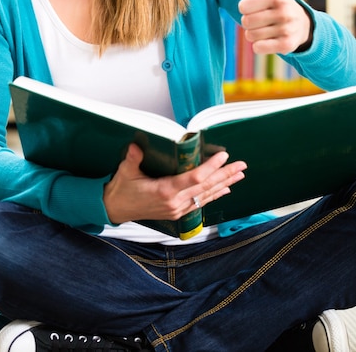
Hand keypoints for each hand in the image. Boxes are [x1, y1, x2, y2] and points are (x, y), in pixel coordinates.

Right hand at [103, 143, 246, 223]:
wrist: (114, 210)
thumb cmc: (120, 190)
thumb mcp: (125, 172)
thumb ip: (132, 159)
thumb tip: (136, 144)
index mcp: (164, 191)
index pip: (194, 178)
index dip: (211, 167)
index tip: (224, 156)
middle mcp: (175, 202)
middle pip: (206, 187)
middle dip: (225, 176)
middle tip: (242, 166)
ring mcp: (177, 209)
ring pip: (206, 195)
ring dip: (224, 185)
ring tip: (239, 176)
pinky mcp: (176, 212)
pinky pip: (200, 203)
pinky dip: (213, 195)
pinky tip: (225, 190)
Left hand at [238, 0, 311, 54]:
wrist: (302, 25)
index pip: (243, 6)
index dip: (246, 6)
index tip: (257, 5)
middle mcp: (284, 12)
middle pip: (245, 22)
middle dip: (250, 21)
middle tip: (263, 17)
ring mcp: (287, 30)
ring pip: (250, 36)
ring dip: (255, 33)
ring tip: (268, 27)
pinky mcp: (287, 46)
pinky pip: (258, 48)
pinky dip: (260, 45)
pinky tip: (271, 38)